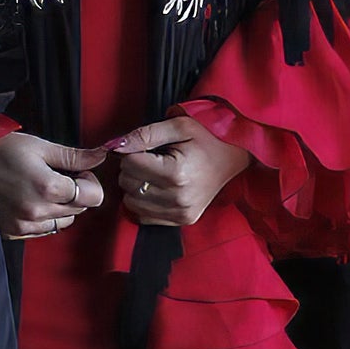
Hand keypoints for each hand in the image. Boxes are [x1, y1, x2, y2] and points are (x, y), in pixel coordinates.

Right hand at [0, 131, 107, 239]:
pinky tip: (32, 200)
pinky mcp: (19, 233)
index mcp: (48, 187)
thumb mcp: (36, 146)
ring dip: (63, 206)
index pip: (94, 195)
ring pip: (66, 220)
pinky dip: (47, 216)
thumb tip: (99, 156)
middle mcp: (40, 211)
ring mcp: (28, 225)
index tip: (77, 171)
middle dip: (77, 191)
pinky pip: (47, 228)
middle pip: (81, 208)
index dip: (90, 181)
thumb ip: (72, 155)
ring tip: (43, 188)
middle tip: (58, 176)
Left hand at [111, 115, 249, 227]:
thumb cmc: (207, 141)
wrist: (233, 163)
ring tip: (154, 174)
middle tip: (151, 159)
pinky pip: (142, 216)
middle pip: (127, 183)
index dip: (133, 151)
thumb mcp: (180, 127)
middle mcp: (178, 198)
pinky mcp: (181, 221)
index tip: (147, 148)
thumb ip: (145, 133)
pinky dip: (143, 203)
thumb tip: (116, 145)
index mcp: (177, 173)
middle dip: (133, 168)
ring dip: (136, 186)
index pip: (130, 163)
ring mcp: (180, 213)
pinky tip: (157, 189)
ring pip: (130, 202)